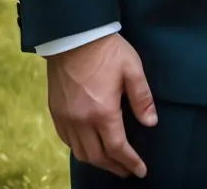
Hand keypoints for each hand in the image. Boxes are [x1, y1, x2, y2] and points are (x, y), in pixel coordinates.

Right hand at [46, 32, 156, 177]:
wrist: (74, 36)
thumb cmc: (107, 51)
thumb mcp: (132, 69)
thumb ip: (142, 98)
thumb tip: (151, 123)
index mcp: (102, 112)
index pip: (117, 148)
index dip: (130, 161)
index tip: (141, 170)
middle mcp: (80, 121)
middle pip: (97, 156)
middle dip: (114, 166)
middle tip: (128, 170)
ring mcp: (65, 118)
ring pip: (80, 152)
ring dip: (97, 161)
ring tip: (111, 162)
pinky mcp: (55, 112)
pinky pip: (66, 141)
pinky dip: (79, 149)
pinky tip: (89, 146)